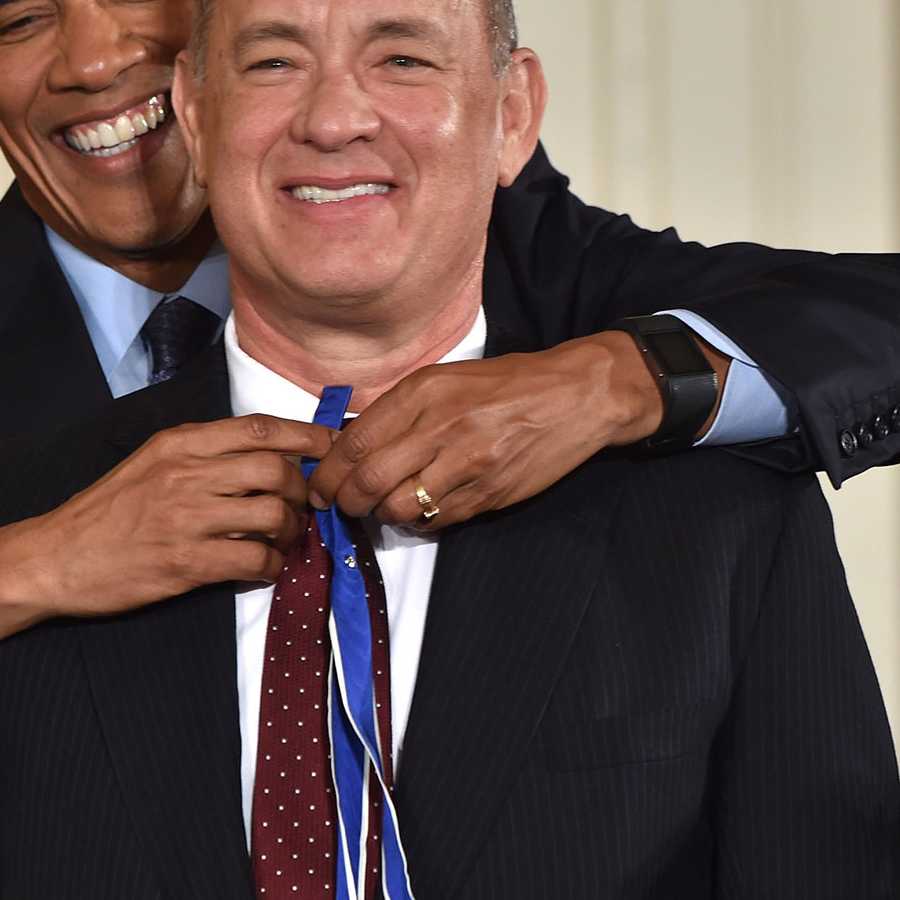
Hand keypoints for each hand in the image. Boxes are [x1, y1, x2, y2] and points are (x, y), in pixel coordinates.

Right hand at [0, 414, 336, 664]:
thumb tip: (262, 456)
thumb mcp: (150, 463)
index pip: (258, 428)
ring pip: (272, 513)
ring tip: (283, 540)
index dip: (304, 434)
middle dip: (301, 490)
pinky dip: (271, 565)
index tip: (330, 444)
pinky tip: (264, 568)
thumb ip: (201, 455)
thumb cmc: (105, 513)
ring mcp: (186, 519)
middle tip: (303, 507)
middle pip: (275, 469)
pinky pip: (253, 559)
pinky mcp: (185, 563)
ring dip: (290, 530)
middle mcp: (185, 474)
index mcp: (178, 443)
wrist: (54, 558)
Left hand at [307, 331, 727, 527]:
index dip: (329, 472)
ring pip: (399, 507)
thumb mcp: (448, 378)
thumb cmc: (509, 384)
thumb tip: (351, 444)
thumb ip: (401, 409)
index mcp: (426, 391)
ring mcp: (468, 463)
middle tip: (342, 507)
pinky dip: (421, 520)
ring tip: (383, 508)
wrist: (577, 395)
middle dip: (345, 502)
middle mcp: (442, 425)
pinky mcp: (491, 492)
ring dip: (382, 515)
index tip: (321, 485)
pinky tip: (423, 508)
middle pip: (368, 480)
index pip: (356, 441)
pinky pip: (439, 520)